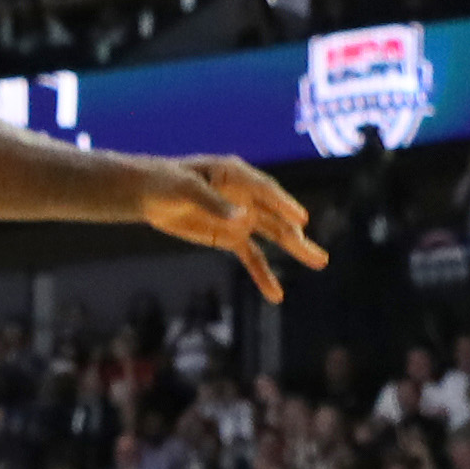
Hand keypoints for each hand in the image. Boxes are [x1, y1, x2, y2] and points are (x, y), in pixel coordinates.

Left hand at [130, 152, 323, 300]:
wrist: (150, 194)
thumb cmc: (167, 181)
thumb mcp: (185, 188)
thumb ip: (212, 202)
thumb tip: (242, 219)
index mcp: (236, 175)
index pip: (265, 190)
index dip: (283, 204)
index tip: (301, 219)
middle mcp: (247, 196)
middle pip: (276, 217)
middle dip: (296, 235)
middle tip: (318, 255)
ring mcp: (242, 217)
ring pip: (273, 235)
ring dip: (294, 249)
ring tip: (319, 262)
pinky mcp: (231, 237)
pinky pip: (252, 256)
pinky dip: (263, 274)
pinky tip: (275, 294)